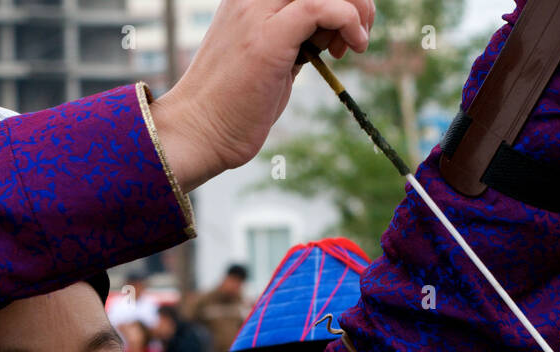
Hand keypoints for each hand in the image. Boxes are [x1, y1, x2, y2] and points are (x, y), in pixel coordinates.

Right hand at [150, 0, 373, 190]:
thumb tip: (332, 31)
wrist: (199, 131)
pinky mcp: (268, 39)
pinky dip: (347, 20)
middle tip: (360, 30)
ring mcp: (256, 15)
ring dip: (355, 8)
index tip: (347, 26)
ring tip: (355, 42)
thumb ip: (297, 38)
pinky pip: (320, 6)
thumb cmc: (235, 105)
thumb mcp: (271, 58)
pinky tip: (352, 45)